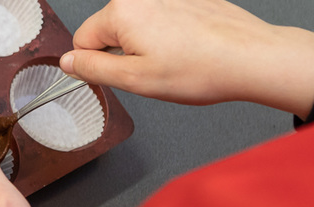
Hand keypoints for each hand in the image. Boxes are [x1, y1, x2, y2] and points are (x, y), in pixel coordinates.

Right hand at [60, 0, 313, 117]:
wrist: (252, 58)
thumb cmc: (200, 69)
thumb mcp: (134, 80)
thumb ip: (92, 69)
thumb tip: (67, 62)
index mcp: (121, 13)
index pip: (82, 41)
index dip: (98, 66)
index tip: (121, 77)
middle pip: (109, 31)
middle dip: (124, 54)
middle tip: (153, 72)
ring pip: (138, 27)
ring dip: (149, 46)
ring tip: (176, 62)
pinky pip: (163, 20)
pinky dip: (171, 37)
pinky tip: (190, 51)